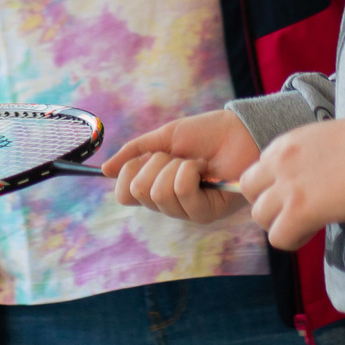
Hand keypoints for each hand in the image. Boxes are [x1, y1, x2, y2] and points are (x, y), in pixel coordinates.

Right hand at [103, 108, 258, 223]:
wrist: (240, 131)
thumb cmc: (206, 134)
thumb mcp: (164, 138)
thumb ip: (135, 152)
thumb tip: (104, 170)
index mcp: (155, 186)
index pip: (125, 195)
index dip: (130, 172)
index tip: (148, 156)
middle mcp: (168, 203)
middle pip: (138, 192)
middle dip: (156, 163)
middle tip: (178, 157)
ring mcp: (185, 211)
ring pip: (159, 192)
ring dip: (176, 166)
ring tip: (196, 163)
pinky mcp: (205, 213)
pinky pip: (182, 192)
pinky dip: (190, 172)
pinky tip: (205, 171)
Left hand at [236, 115, 344, 251]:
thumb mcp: (325, 139)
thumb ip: (307, 156)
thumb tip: (312, 176)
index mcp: (285, 143)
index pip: (258, 169)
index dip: (274, 185)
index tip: (298, 192)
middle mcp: (278, 162)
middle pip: (249, 191)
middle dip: (269, 204)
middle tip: (296, 211)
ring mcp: (287, 187)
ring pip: (259, 216)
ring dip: (279, 223)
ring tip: (306, 224)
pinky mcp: (301, 211)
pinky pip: (278, 237)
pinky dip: (293, 240)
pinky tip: (314, 231)